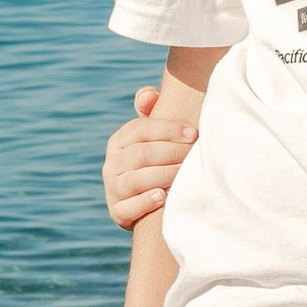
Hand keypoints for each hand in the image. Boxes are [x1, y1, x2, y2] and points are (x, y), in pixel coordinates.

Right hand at [102, 87, 197, 232]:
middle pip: (140, 154)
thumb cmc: (157, 161)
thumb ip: (152, 113)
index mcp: (119, 140)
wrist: (148, 203)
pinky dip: (145, 202)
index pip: (139, 129)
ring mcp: (112, 188)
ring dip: (163, 175)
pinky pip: (127, 208)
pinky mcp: (117, 212)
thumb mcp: (154, 137)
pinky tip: (163, 197)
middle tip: (194, 155)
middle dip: (171, 153)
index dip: (167, 129)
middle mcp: (112, 163)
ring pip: (134, 180)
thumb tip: (147, 94)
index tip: (193, 134)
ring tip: (183, 174)